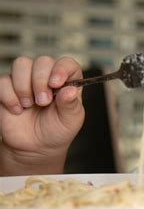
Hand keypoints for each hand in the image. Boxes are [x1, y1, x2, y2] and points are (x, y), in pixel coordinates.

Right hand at [0, 56, 84, 174]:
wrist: (35, 147)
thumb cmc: (57, 131)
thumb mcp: (70, 120)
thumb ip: (71, 105)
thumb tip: (70, 90)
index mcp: (67, 81)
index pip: (67, 63)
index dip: (61, 69)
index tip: (56, 83)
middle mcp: (47, 77)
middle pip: (42, 61)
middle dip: (40, 81)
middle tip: (43, 102)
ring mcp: (27, 80)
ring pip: (21, 64)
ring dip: (24, 85)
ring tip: (29, 105)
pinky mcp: (8, 88)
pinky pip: (3, 81)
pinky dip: (9, 96)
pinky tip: (18, 110)